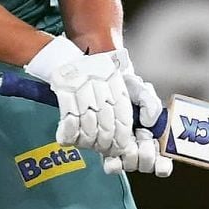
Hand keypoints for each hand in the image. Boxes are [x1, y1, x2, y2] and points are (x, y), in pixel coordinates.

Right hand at [24, 37, 135, 156]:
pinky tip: (70, 138)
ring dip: (88, 140)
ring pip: (88, 124)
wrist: (63, 58)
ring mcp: (80, 87)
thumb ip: (134, 100)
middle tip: (104, 150)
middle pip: (106, 122)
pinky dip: (70, 133)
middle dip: (105, 142)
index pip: (122, 114)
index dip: (121, 134)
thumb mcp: (118, 78)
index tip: (120, 146)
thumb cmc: (91, 72)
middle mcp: (99, 83)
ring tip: (88, 146)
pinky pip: (69, 119)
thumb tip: (145, 121)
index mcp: (114, 79)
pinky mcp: (63, 91)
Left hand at [102, 48, 172, 176]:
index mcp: (155, 138)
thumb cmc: (128, 90)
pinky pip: (113, 166)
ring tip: (128, 138)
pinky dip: (114, 162)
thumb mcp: (143, 91)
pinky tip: (112, 152)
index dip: (162, 165)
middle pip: (146, 165)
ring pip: (131, 166)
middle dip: (146, 154)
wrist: (106, 86)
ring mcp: (123, 151)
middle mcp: (140, 148)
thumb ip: (151, 104)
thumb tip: (149, 123)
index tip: (160, 161)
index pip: (163, 162)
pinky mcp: (107, 152)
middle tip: (142, 136)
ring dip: (130, 154)